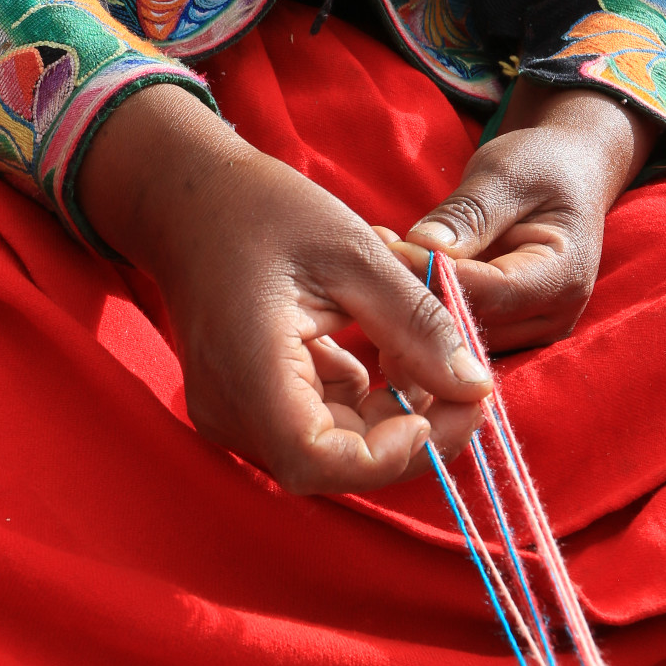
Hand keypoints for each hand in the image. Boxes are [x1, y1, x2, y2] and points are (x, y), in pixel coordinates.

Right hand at [75, 84, 491, 494]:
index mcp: (250, 372)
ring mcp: (236, 413)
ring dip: (391, 419)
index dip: (389, 456)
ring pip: (331, 449)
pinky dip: (365, 404)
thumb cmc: (263, 211)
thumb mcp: (357, 255)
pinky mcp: (249, 405)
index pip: (318, 461)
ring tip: (432, 363)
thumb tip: (476, 388)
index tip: (442, 409)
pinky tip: (389, 356)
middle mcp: (232, 411)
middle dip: (409, 437)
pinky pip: (318, 425)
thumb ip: (417, 326)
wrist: (189, 201)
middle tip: (467, 392)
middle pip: (333, 464)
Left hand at [378, 83, 657, 352]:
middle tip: (376, 249)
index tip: (392, 249)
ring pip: (460, 337)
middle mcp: (554, 316)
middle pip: (474, 325)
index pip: (494, 293)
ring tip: (383, 255)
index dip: (438, 277)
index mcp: (564, 275)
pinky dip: (427, 306)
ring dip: (417, 301)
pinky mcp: (509, 332)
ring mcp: (532, 332)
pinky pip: (459, 332)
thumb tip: (425, 248)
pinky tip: (398, 274)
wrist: (568, 177)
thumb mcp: (505, 174)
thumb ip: (468, 214)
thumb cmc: (541, 168)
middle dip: (421, 291)